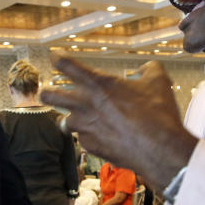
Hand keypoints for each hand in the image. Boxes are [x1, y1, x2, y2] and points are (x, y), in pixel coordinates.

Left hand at [42, 56, 197, 191]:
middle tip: (47, 92)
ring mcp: (84, 127)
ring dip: (69, 120)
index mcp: (98, 84)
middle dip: (46, 92)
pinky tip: (101, 137)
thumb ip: (149, 69)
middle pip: (49, 96)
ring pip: (64, 122)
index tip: (54, 55)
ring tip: (77, 120)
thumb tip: (146, 68)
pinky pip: (82, 139)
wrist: (158, 149)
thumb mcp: (158, 82)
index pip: (67, 65)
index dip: (58, 58)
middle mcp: (85, 104)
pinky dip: (89, 137)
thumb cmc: (158, 113)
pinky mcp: (89, 146)